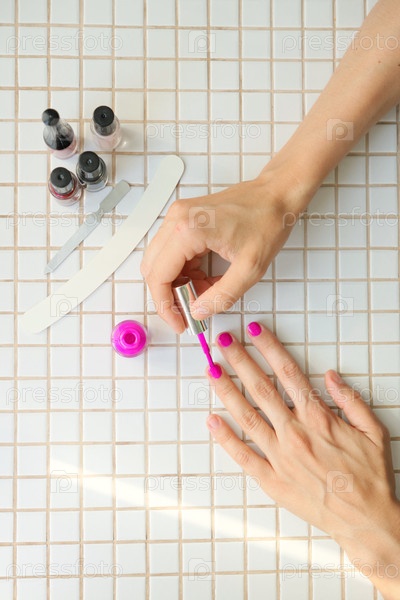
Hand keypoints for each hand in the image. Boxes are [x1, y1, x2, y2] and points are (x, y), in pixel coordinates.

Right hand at [141, 167, 310, 332]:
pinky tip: (205, 278)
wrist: (276, 195)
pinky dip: (184, 270)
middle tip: (189, 312)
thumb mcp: (249, 269)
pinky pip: (172, 251)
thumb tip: (198, 312)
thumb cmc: (267, 221)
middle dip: (169, 296)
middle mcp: (176, 219)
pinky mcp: (184, 217)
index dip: (165, 306)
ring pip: (161, 261)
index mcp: (188, 230)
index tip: (178, 322)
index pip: (159, 276)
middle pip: (153, 269)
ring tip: (205, 292)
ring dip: (178, 283)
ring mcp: (178, 216)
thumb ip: (221, 296)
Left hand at [206, 322, 399, 598]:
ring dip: (226, 390)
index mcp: (318, 418)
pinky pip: (243, 455)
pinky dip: (225, 437)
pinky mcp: (271, 479)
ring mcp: (280, 456)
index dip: (269, 348)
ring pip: (246, 416)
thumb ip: (350, 400)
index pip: (288, 373)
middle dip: (240, 361)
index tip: (254, 331)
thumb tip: (329, 376)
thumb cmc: (370, 476)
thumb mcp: (373, 431)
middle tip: (223, 341)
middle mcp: (294, 433)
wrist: (366, 521)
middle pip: (260, 388)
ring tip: (210, 370)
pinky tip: (211, 420)